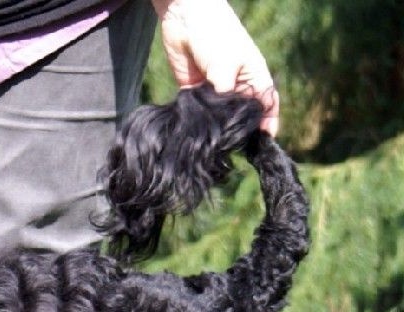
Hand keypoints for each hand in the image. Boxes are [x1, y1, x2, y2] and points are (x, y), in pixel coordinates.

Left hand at [152, 0, 278, 135]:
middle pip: (242, 116)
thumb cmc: (216, 35)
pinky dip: (199, 123)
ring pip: (220, 118)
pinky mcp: (195, 92)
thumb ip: (225, 96)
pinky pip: (200, 113)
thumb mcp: (225, 67)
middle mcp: (237, 86)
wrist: (185, 19)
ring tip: (215, 147)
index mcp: (254, 77)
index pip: (266, 105)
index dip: (267, 124)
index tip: (264, 143)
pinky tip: (197, 135)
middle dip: (240, 132)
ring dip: (218, 130)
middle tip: (235, 151)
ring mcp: (216, 90)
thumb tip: (222, 125)